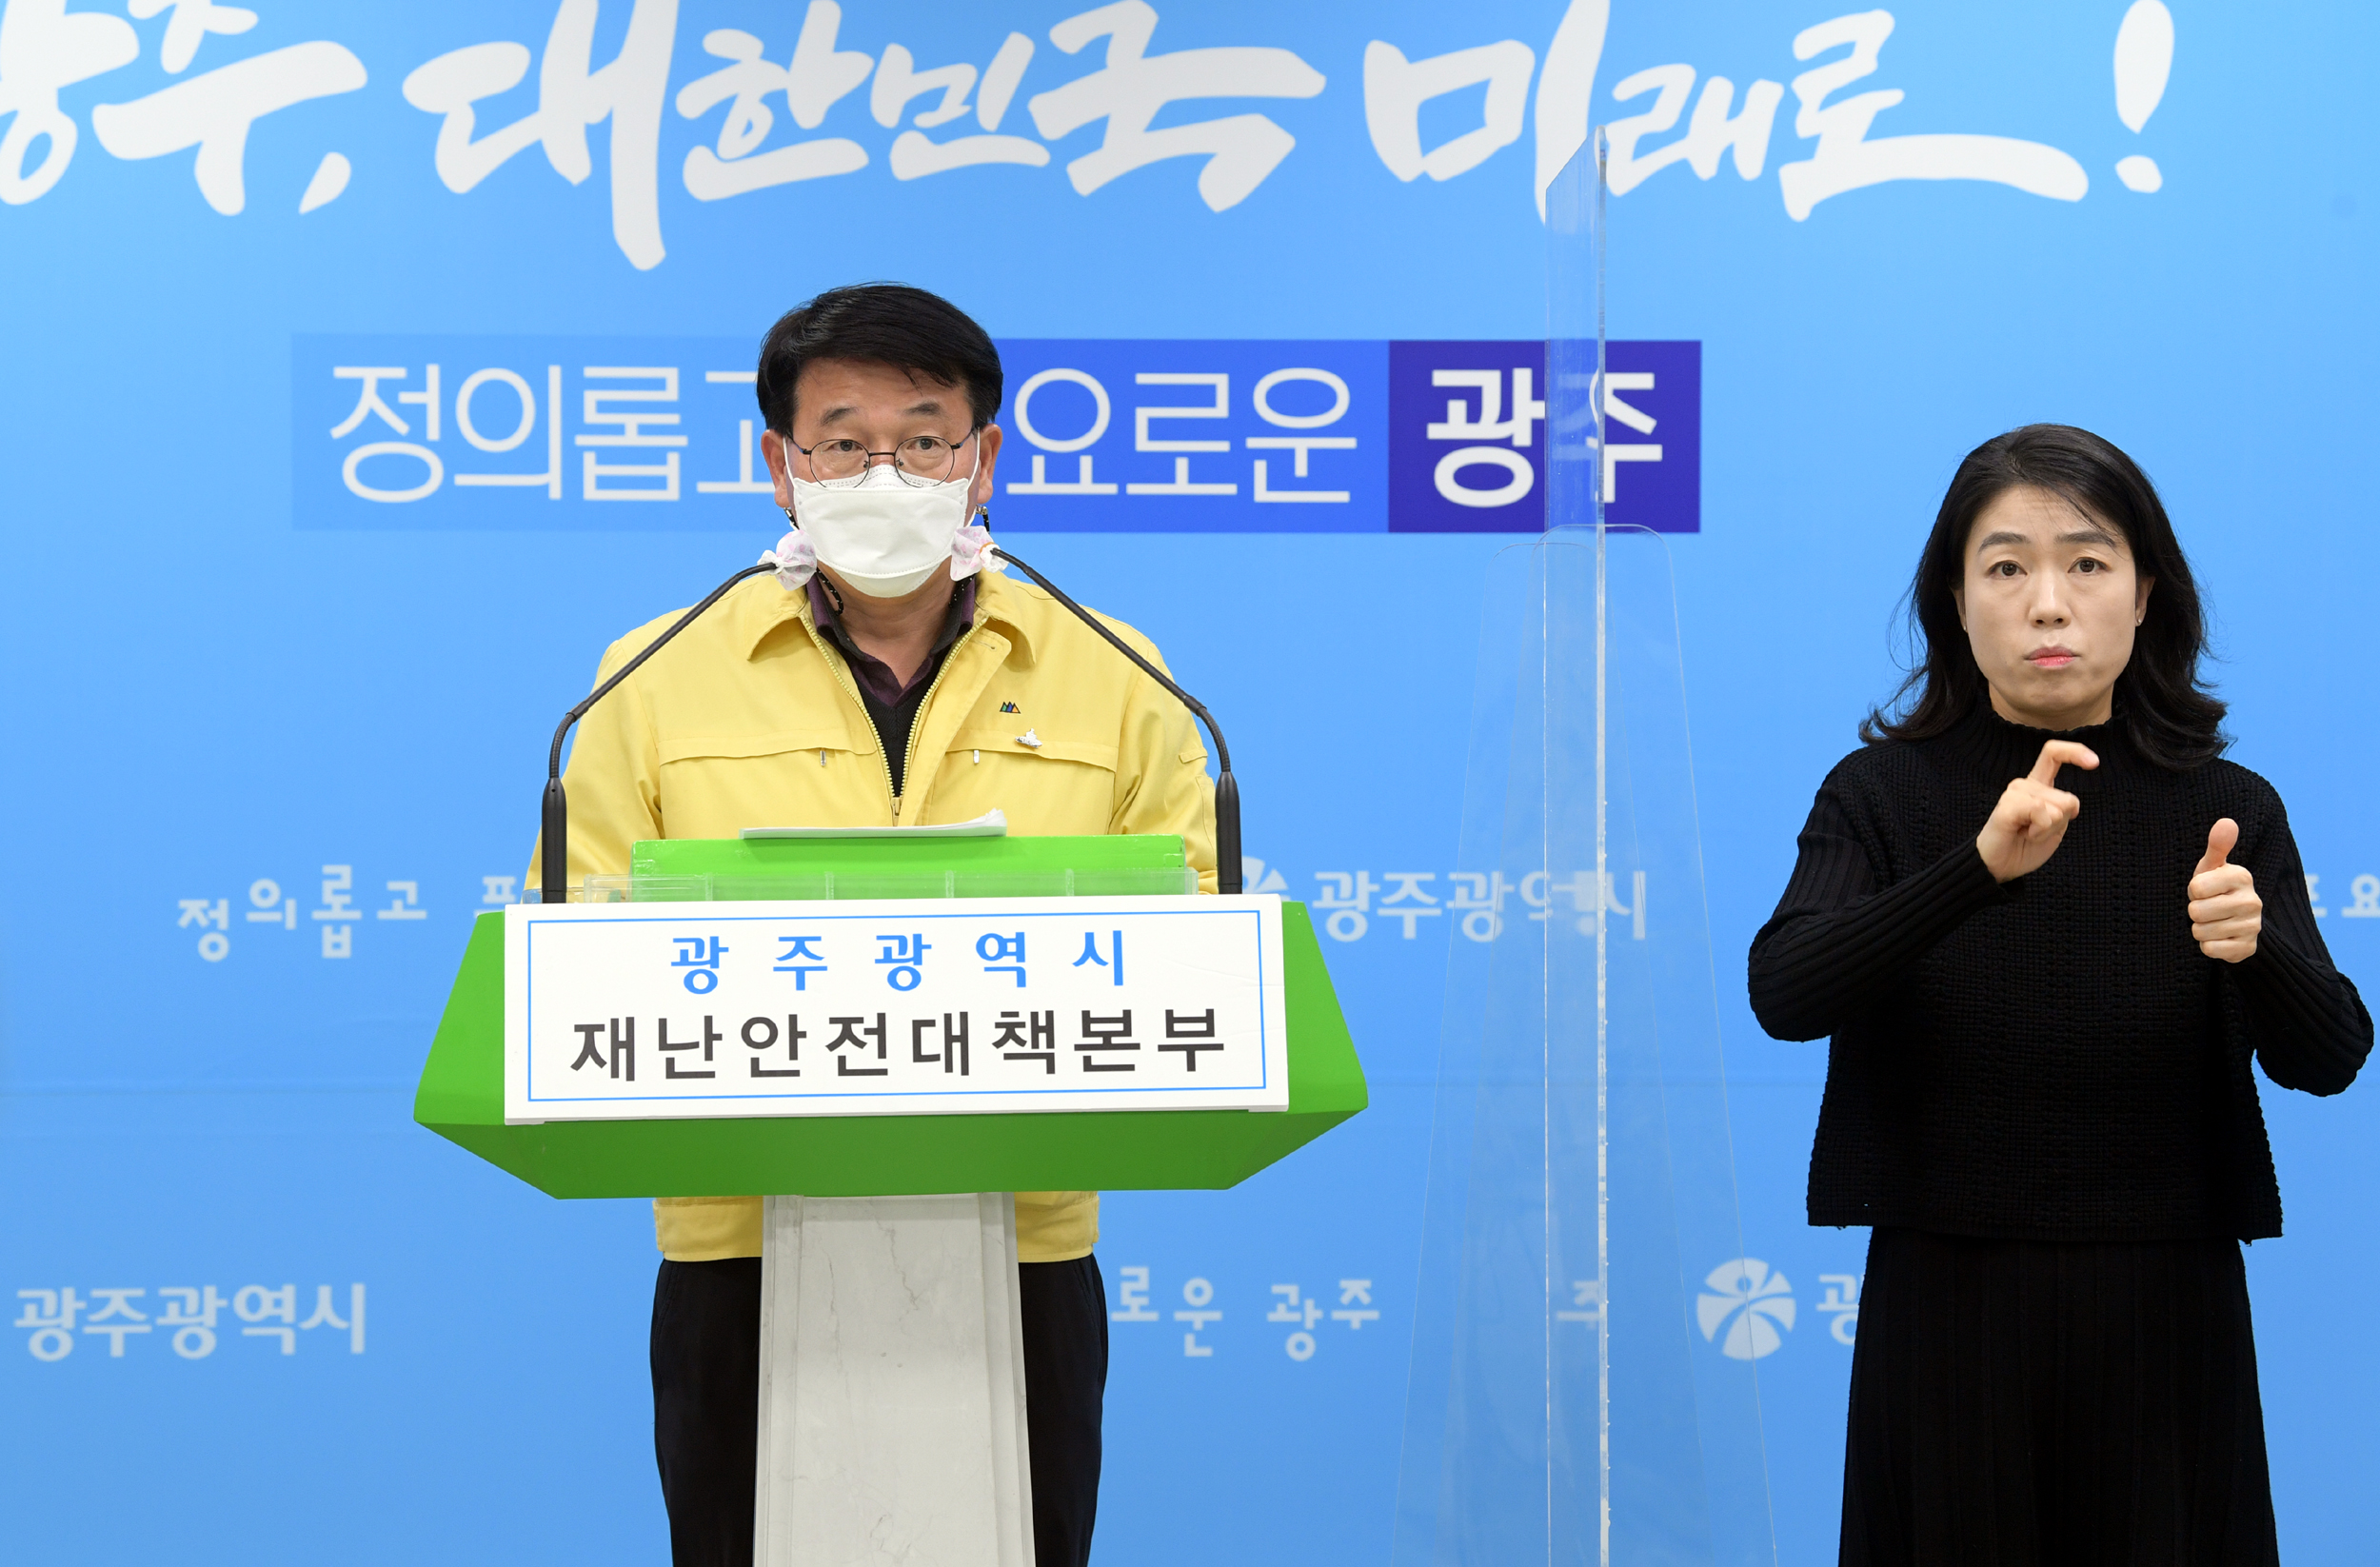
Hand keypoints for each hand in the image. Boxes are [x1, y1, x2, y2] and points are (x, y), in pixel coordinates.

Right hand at [1975, 740, 2098, 882]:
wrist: (2000, 867)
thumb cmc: (2025, 847)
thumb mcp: (2055, 827)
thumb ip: (2065, 809)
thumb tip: (2069, 802)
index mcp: (2037, 785)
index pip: (2053, 755)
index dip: (2075, 752)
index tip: (2095, 763)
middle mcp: (2025, 785)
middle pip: (2067, 799)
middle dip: (2062, 822)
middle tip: (2037, 832)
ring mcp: (2014, 794)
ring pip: (2058, 808)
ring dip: (2048, 829)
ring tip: (2027, 834)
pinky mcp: (2007, 807)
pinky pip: (2040, 812)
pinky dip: (2039, 830)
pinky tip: (2023, 833)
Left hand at [2189, 818, 2261, 962]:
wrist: (2234, 922)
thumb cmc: (2215, 888)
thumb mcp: (2212, 866)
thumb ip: (2217, 845)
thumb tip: (2227, 822)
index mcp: (2242, 877)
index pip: (2196, 888)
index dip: (2193, 890)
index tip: (2204, 890)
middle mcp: (2252, 901)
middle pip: (2196, 912)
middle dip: (2195, 911)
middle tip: (2207, 907)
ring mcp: (2252, 927)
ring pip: (2201, 932)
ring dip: (2200, 929)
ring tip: (2213, 922)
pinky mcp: (2247, 948)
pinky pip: (2209, 950)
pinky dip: (2207, 946)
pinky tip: (2219, 937)